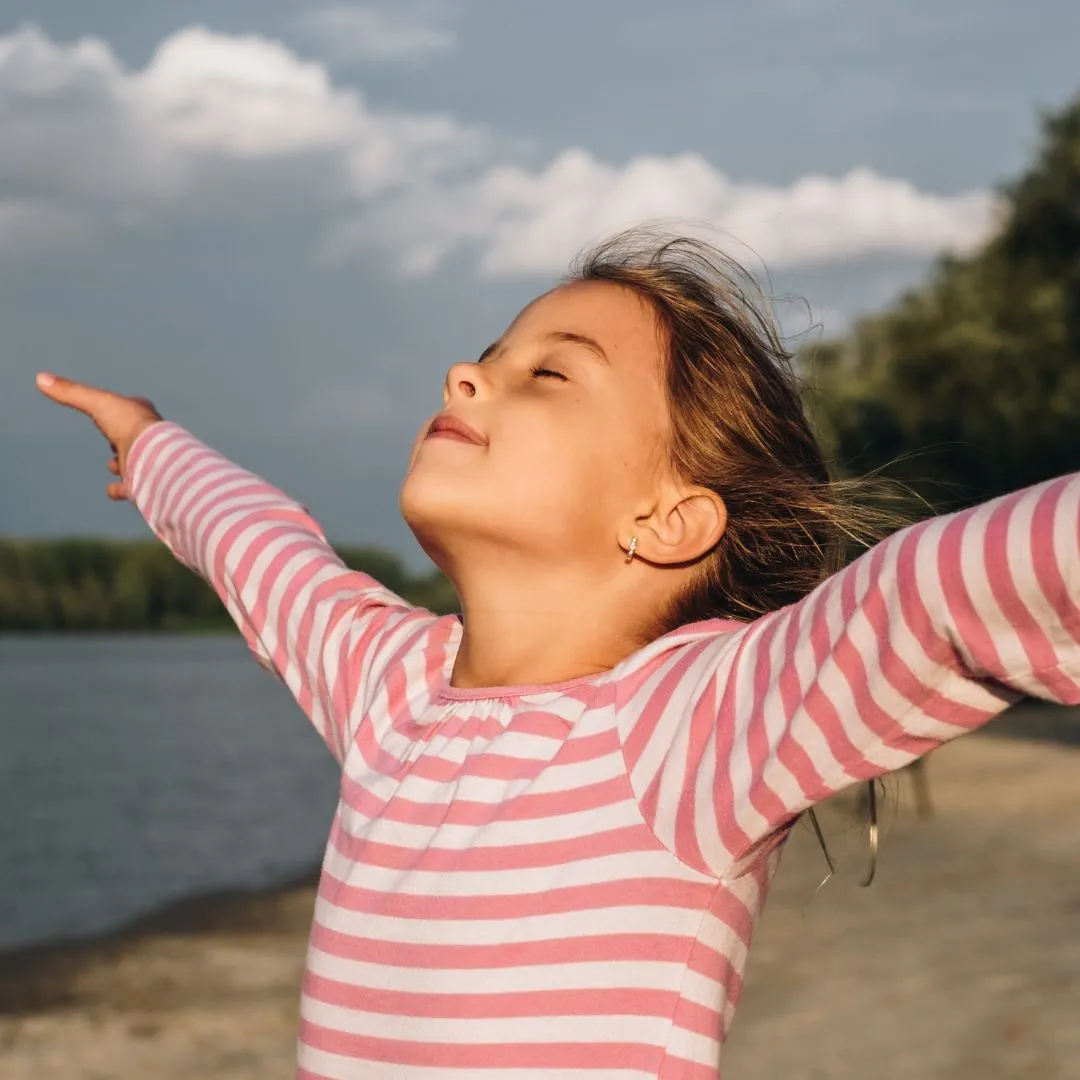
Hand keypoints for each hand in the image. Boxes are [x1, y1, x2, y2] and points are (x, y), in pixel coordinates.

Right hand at [36, 372, 162, 501]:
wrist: (151, 454)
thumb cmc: (128, 423)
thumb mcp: (96, 402)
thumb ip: (70, 392)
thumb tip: (40, 378)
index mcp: (141, 417)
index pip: (131, 410)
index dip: (121, 410)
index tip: (115, 409)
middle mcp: (146, 439)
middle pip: (133, 438)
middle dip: (121, 439)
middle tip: (113, 441)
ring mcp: (144, 462)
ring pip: (133, 462)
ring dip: (122, 464)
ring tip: (114, 464)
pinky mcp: (140, 483)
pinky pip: (128, 489)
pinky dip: (119, 490)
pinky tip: (112, 489)